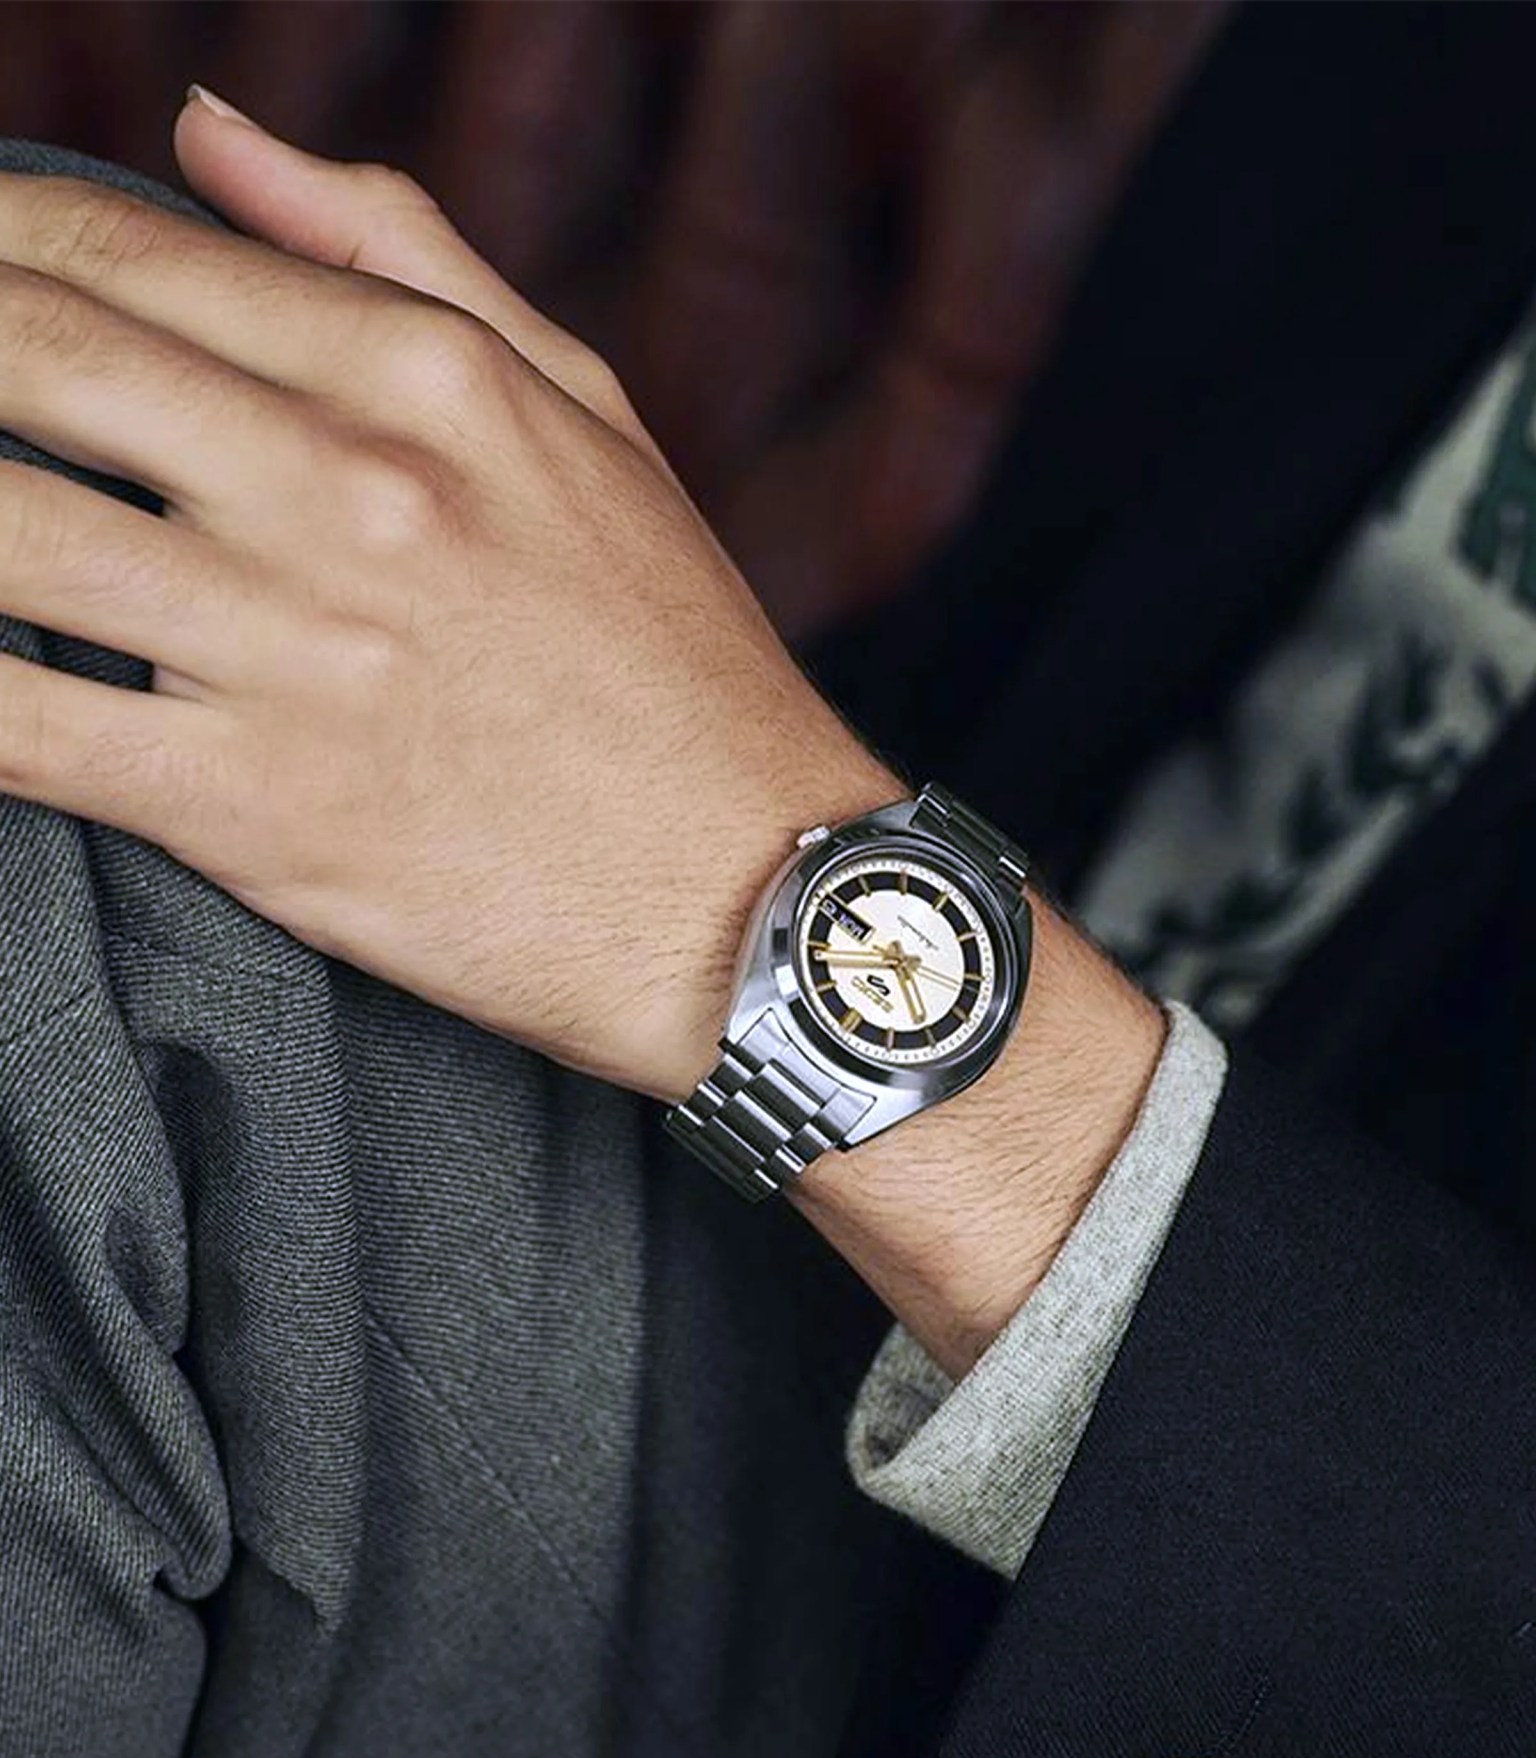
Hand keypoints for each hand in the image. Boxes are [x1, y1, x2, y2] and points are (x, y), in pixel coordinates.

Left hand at [0, 93, 902, 1101]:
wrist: (755, 895)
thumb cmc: (675, 661)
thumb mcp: (585, 413)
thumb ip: (394, 251)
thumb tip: (210, 132)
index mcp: (425, 377)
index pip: (127, 255)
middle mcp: (349, 491)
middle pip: (30, 357)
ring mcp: (293, 650)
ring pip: (1, 533)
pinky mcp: (253, 808)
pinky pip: (19, 729)